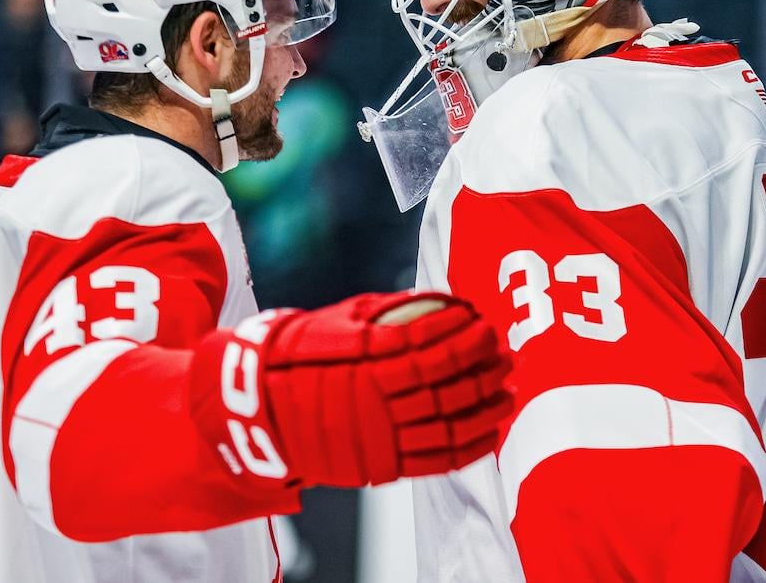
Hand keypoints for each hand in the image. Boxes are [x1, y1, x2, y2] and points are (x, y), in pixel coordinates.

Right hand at [193, 292, 512, 488]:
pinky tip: (491, 431)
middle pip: (445, 385)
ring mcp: (378, 435)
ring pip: (447, 425)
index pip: (428, 346)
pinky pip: (436, 460)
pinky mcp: (380, 465)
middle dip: (483, 367)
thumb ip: (388, 312)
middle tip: (505, 353)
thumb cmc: (300, 355)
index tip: (482, 321)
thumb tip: (438, 300)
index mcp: (365, 360)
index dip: (462, 334)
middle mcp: (375, 400)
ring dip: (485, 408)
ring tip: (507, 391)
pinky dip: (470, 447)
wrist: (258, 408)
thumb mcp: (339, 321)